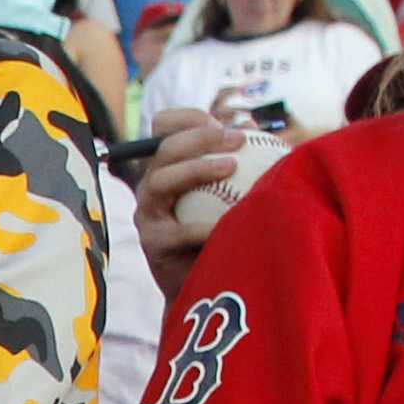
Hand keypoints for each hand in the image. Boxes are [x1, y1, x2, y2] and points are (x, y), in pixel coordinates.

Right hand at [130, 107, 247, 299]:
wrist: (204, 284)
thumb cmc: (223, 232)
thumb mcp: (230, 191)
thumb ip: (240, 160)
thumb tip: (255, 127)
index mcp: (168, 168)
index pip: (164, 129)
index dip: (187, 119)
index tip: (222, 122)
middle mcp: (152, 187)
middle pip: (164, 150)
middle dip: (198, 138)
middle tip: (237, 140)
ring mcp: (148, 216)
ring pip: (160, 181)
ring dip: (196, 169)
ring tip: (230, 167)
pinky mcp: (153, 245)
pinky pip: (178, 231)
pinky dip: (204, 225)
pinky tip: (229, 221)